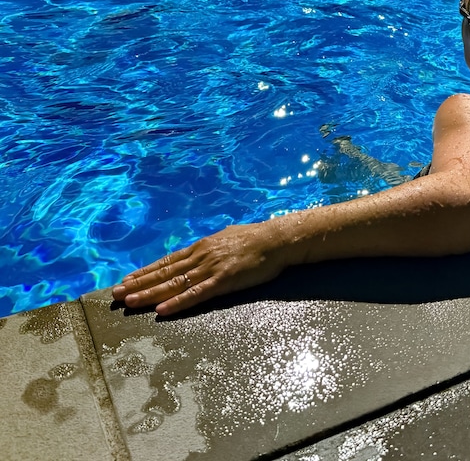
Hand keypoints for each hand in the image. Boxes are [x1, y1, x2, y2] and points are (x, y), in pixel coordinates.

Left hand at [111, 221, 285, 315]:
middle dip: (138, 284)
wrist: (276, 239)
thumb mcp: (226, 238)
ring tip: (129, 302)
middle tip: (115, 294)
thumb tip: (200, 251)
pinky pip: (196, 294)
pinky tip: (162, 310)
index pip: (167, 261)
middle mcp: (200, 256)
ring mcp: (210, 268)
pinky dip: (177, 302)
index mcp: (201, 247)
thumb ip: (210, 248)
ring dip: (149, 293)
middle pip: (164, 273)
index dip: (145, 272)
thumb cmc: (254, 239)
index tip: (126, 280)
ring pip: (174, 284)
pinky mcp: (223, 281)